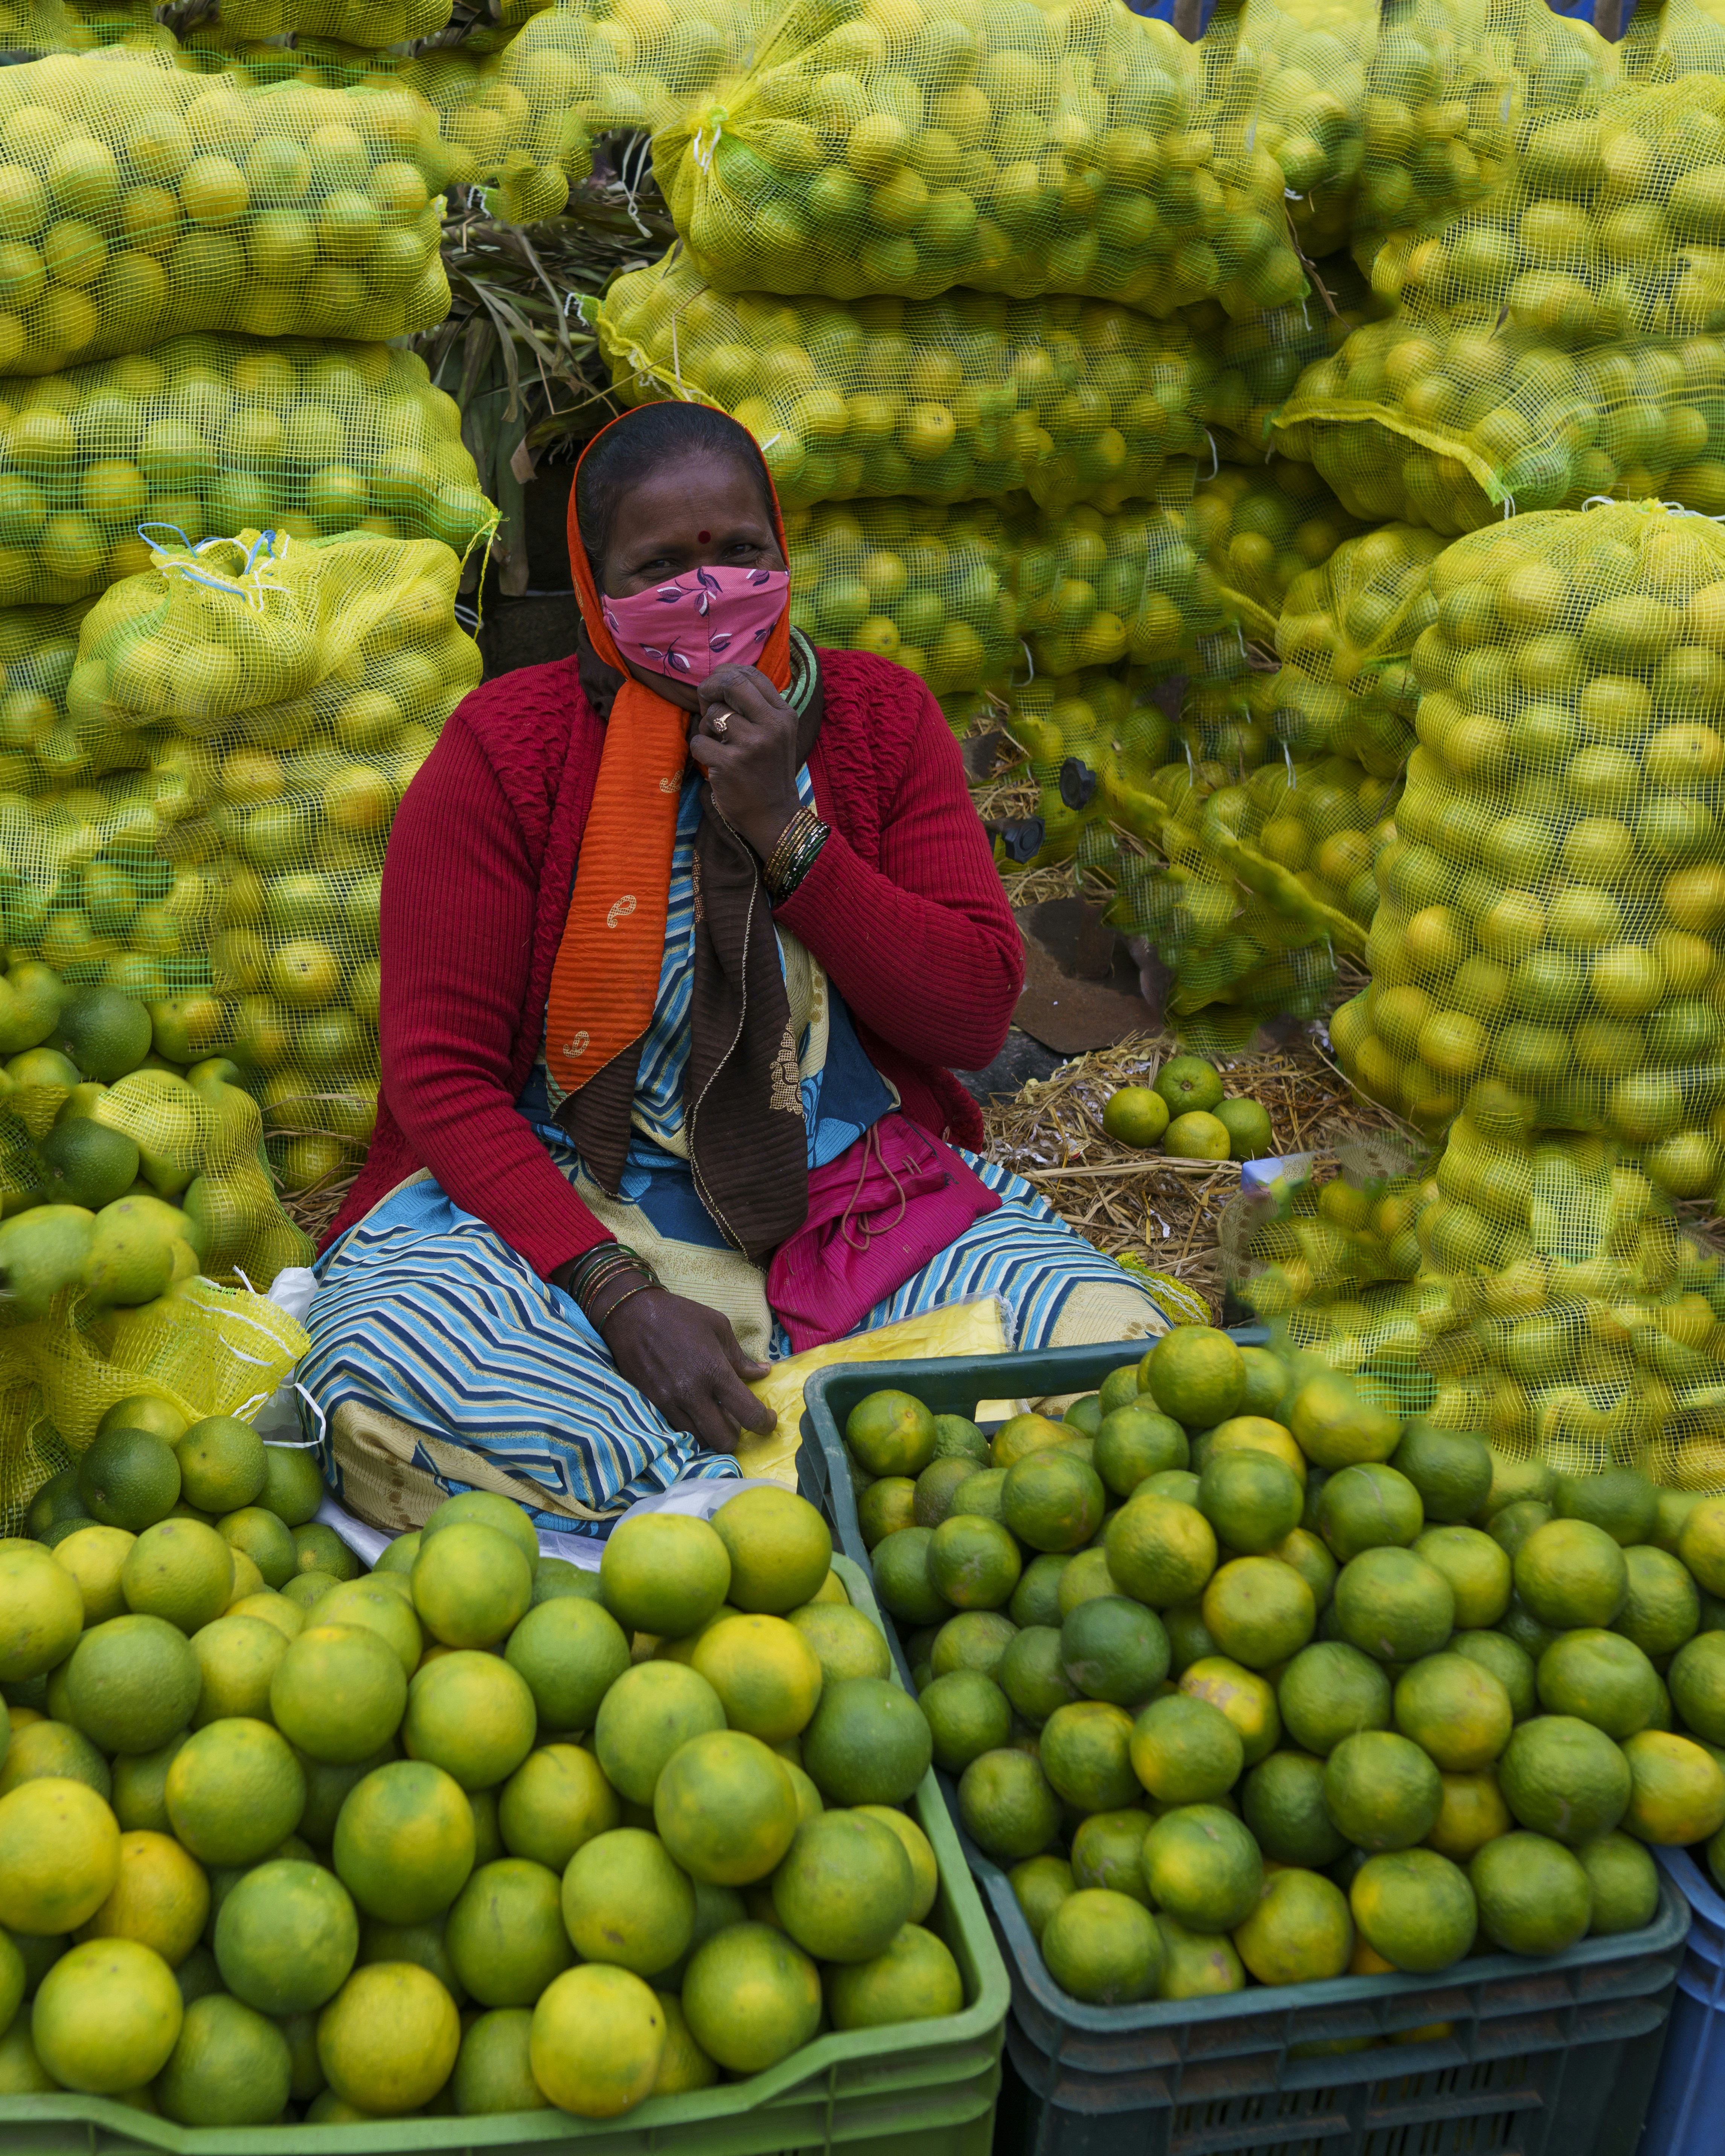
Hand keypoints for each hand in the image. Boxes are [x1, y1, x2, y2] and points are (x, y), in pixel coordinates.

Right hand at [592, 1283, 775, 1453]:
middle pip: (723, 1440)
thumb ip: (740, 1356)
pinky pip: (676, 1430)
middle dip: (736, 1436)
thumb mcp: (718, 1326)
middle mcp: (692, 1393)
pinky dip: (690, 1428)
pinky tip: (693, 1412)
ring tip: (714, 1416)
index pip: (749, 1414)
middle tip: (736, 1420)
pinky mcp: (651, 1405)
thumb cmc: (680, 1316)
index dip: (765, 1424)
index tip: (768, 1421)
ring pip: (698, 1440)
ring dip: (711, 1434)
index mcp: (715, 1371)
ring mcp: (669, 1402)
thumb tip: (763, 1373)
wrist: (631, 1314)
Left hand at [689, 663, 800, 860]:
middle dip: (709, 688)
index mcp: (784, 715)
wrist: (774, 817)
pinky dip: (700, 751)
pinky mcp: (731, 764)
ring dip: (706, 728)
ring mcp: (752, 745)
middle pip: (731, 683)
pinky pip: (699, 741)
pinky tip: (714, 763)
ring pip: (712, 715)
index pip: (751, 674)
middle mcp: (772, 726)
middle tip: (703, 701)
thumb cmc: (768, 773)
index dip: (726, 674)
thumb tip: (718, 680)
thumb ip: (755, 707)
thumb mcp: (775, 735)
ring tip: (718, 745)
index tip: (716, 687)